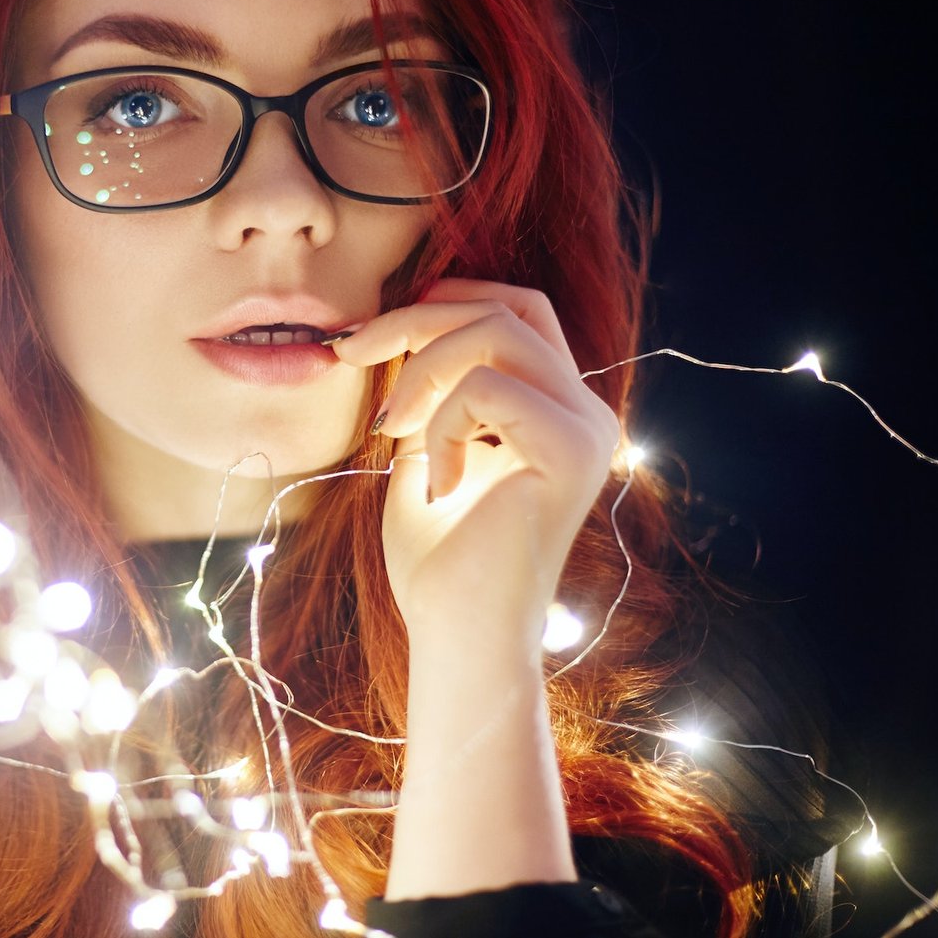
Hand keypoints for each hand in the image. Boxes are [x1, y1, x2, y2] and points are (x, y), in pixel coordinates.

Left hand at [333, 279, 619, 657]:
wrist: (459, 637)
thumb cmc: (438, 558)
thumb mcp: (424, 449)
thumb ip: (431, 388)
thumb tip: (400, 324)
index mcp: (556, 408)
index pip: (513, 310)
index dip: (442, 300)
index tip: (367, 337)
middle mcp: (585, 411)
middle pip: (505, 308)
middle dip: (416, 318)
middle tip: (350, 354)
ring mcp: (587, 430)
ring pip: (499, 332)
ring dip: (421, 367)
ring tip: (391, 430)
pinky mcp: (572, 452)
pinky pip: (488, 387)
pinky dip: (441, 423)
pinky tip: (435, 485)